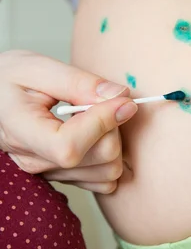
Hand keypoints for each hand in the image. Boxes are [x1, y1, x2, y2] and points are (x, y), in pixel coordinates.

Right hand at [0, 50, 136, 192]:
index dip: (103, 122)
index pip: (70, 146)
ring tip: (97, 116)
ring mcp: (49, 173)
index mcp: (22, 132)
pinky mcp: (63, 177)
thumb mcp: (36, 67)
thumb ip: (79, 81)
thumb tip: (120, 95)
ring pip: (108, 173)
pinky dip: (110, 157)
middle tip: (102, 101)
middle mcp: (36, 161)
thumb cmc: (7, 79)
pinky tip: (97, 133)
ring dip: (115, 141)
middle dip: (114, 126)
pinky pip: (103, 181)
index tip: (121, 99)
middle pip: (100, 158)